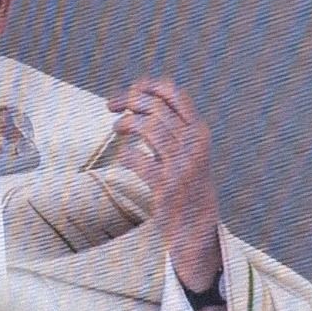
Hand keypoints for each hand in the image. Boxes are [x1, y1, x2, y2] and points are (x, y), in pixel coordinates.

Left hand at [107, 78, 222, 290]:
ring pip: (147, 128)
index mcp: (199, 132)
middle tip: (112, 106)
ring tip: (116, 128)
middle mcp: (194, 145)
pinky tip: (123, 158)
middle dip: (129, 101)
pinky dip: (124, 154)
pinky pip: (136, 159)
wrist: (197, 225)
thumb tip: (138, 96)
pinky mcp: (166, 186)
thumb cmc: (187, 183)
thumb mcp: (189, 149)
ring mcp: (181, 165)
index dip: (149, 86)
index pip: (175, 94)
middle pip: (156, 108)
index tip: (131, 89)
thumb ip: (171, 126)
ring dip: (125, 124)